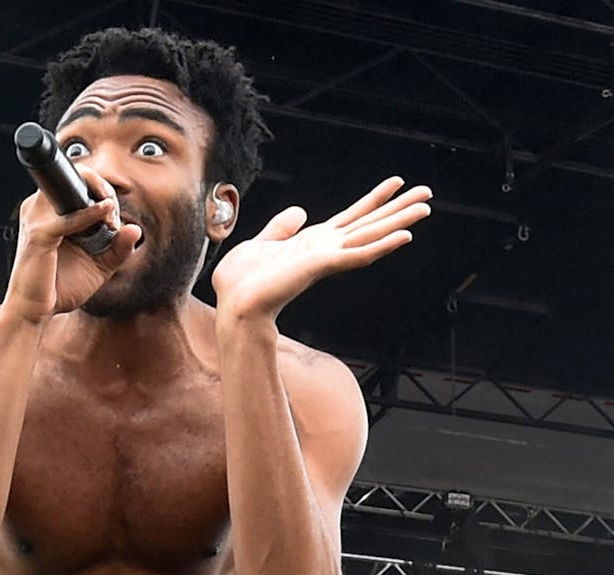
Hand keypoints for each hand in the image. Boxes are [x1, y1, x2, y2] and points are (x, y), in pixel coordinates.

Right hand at [3, 166, 142, 322]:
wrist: (35, 311)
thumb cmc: (60, 287)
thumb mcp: (99, 266)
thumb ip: (118, 248)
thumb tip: (136, 229)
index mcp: (50, 211)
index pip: (79, 183)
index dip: (103, 193)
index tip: (115, 220)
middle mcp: (39, 209)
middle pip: (74, 178)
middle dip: (102, 188)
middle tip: (114, 216)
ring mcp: (36, 219)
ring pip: (70, 189)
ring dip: (98, 197)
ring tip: (111, 219)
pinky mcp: (38, 235)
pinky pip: (68, 218)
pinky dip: (89, 214)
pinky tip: (106, 214)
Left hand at [212, 177, 431, 321]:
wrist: (234, 304)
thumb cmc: (242, 283)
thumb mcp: (260, 243)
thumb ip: (281, 228)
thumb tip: (300, 212)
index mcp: (312, 243)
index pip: (351, 217)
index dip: (373, 199)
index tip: (395, 183)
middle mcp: (326, 250)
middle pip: (370, 224)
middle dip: (398, 208)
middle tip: (427, 192)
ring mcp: (327, 259)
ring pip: (372, 235)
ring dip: (399, 222)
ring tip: (425, 208)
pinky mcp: (324, 266)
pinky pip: (359, 255)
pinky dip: (382, 245)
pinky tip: (404, 237)